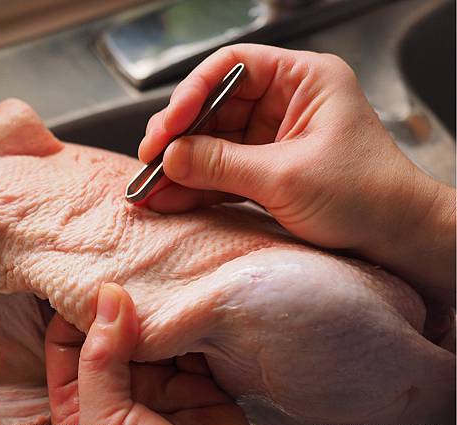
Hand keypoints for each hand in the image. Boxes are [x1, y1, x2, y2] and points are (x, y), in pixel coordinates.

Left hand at [44, 282, 256, 424]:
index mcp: (81, 402)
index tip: (89, 277)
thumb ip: (100, 360)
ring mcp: (161, 386)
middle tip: (126, 263)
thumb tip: (106, 299)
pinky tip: (187, 298)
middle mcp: (120, 390)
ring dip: (156, 306)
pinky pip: (192, 341)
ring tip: (156, 273)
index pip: (67, 341)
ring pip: (152, 332)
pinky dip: (191, 319)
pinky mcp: (200, 384)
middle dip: (119, 300)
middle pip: (112, 330)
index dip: (75, 308)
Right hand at [139, 44, 454, 308]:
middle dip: (179, 137)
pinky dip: (197, 187)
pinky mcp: (266, 170)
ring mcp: (273, 138)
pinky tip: (170, 199)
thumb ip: (223, 164)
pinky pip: (222, 172)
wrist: (395, 238)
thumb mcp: (287, 176)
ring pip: (214, 144)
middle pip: (215, 108)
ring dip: (181, 167)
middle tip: (149, 161)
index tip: (169, 124)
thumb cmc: (367, 195)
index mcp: (302, 80)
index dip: (194, 92)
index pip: (233, 67)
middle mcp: (284, 103)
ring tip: (149, 189)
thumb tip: (171, 157)